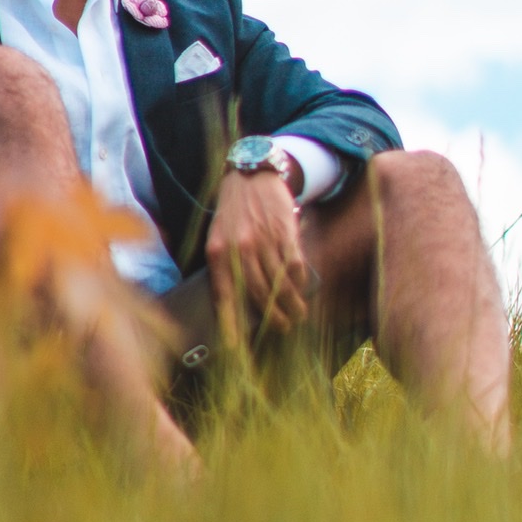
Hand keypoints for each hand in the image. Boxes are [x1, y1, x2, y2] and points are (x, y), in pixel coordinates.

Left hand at [205, 169, 309, 345]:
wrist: (252, 174)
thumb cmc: (234, 211)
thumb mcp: (218, 235)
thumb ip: (224, 265)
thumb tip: (234, 304)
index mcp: (218, 253)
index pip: (224, 296)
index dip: (231, 324)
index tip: (237, 347)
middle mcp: (239, 249)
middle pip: (258, 295)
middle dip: (274, 318)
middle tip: (284, 328)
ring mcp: (263, 241)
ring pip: (280, 285)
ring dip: (292, 305)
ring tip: (298, 314)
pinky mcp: (285, 233)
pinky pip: (295, 267)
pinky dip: (301, 282)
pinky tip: (303, 288)